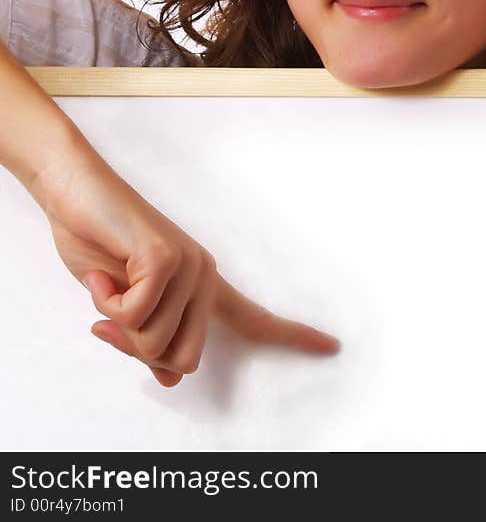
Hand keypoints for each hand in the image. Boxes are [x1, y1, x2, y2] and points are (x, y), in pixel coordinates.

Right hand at [36, 149, 338, 386]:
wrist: (73, 189)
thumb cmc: (97, 244)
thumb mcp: (120, 306)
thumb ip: (149, 337)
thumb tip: (171, 378)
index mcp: (203, 287)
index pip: (254, 319)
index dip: (292, 336)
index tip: (332, 346)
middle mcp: (205, 276)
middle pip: (184, 359)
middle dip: (138, 351)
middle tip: (112, 318)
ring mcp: (190, 265)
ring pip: (152, 342)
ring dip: (116, 323)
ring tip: (109, 281)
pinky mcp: (167, 258)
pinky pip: (134, 316)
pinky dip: (106, 303)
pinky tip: (104, 272)